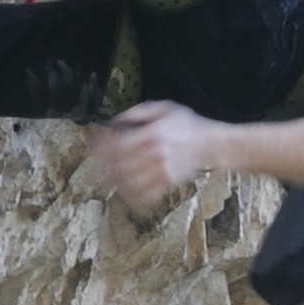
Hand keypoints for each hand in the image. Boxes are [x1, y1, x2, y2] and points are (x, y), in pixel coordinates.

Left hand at [83, 102, 219, 212]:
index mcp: (153, 133)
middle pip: (120, 164)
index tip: (92, 147)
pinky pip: (145, 195)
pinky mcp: (168, 183)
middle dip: (104, 165)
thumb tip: (117, 120)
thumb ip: (139, 112)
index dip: (101, 147)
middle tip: (96, 164)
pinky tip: (125, 192)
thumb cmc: (186, 124)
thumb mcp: (164, 108)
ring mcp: (162, 171)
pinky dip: (132, 196)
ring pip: (129, 182)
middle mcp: (156, 153)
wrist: (211, 144)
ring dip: (114, 181)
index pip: (118, 144)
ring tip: (107, 178)